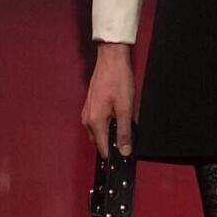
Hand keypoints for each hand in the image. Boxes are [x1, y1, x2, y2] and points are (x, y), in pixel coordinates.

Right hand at [81, 43, 134, 157]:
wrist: (111, 60)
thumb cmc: (118, 81)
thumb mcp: (125, 109)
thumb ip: (124, 131)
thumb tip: (124, 151)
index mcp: (95, 122)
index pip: (103, 148)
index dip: (114, 154)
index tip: (124, 157)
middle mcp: (87, 119)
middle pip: (100, 140)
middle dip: (112, 142)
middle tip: (129, 138)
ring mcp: (87, 111)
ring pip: (99, 131)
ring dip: (111, 131)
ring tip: (125, 123)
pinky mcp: (91, 105)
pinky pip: (98, 121)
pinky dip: (108, 123)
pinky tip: (118, 114)